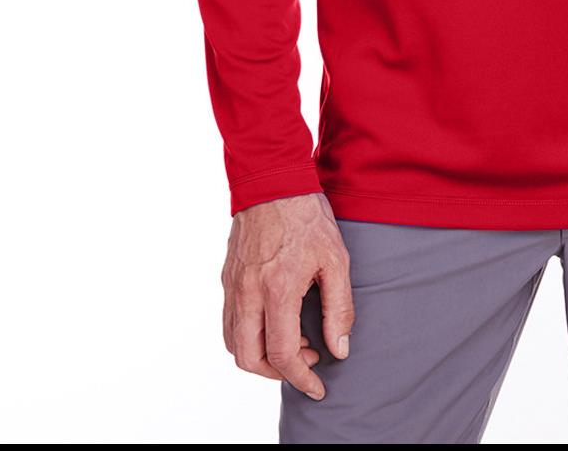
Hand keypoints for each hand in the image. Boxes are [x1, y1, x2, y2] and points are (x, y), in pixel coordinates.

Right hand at [221, 190, 354, 401]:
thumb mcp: (336, 259)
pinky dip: (247, 336)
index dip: (301, 377)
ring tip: (292, 341)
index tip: (318, 386)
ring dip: (260, 356)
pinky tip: (273, 322)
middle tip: (305, 361)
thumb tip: (339, 349)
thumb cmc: (307, 216)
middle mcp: (248, 293)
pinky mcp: (227, 278)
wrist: (273, 181)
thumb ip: (339, 308)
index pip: (281, 353)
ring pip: (234, 344)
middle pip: (249, 358)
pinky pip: (229, 322)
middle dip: (277, 373)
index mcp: (277, 289)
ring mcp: (233, 286)